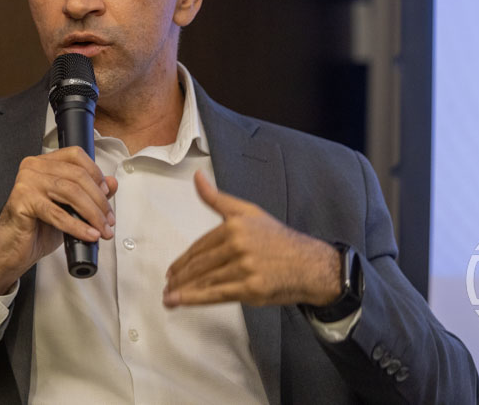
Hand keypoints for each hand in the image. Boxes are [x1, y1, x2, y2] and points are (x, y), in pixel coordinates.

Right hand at [0, 147, 117, 293]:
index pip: (76, 156)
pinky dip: (77, 225)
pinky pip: (57, 213)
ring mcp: (26, 183)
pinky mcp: (22, 201)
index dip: (96, 174)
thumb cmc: (37, 228)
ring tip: (103, 230)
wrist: (12, 250)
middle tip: (109, 220)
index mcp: (44, 163)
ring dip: (92, 213)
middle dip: (99, 200)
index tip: (107, 194)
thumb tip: (112, 183)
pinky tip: (89, 235)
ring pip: (71, 192)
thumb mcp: (69, 209)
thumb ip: (89, 193)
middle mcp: (33, 167)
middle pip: (77, 176)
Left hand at [163, 171, 340, 307]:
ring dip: (183, 290)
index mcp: (234, 225)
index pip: (200, 246)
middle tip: (168, 285)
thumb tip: (197, 177)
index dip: (183, 260)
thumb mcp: (248, 212)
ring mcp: (244, 268)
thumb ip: (218, 199)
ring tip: (169, 297)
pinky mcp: (251, 288)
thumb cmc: (279, 239)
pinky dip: (195, 299)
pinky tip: (180, 302)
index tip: (172, 270)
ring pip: (205, 280)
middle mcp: (238, 245)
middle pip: (200, 264)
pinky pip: (216, 295)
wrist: (310, 264)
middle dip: (180, 276)